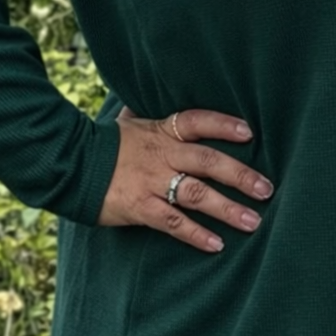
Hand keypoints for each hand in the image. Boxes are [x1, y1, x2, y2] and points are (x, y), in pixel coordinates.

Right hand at [96, 106, 273, 251]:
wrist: (69, 164)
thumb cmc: (102, 143)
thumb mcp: (127, 122)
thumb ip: (144, 112)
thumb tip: (145, 91)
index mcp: (162, 131)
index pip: (199, 121)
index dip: (224, 125)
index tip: (249, 132)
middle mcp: (163, 154)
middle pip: (209, 162)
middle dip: (241, 176)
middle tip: (266, 189)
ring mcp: (153, 181)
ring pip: (197, 194)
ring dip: (228, 209)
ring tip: (253, 221)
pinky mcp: (141, 207)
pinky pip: (174, 222)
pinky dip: (197, 234)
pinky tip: (217, 244)